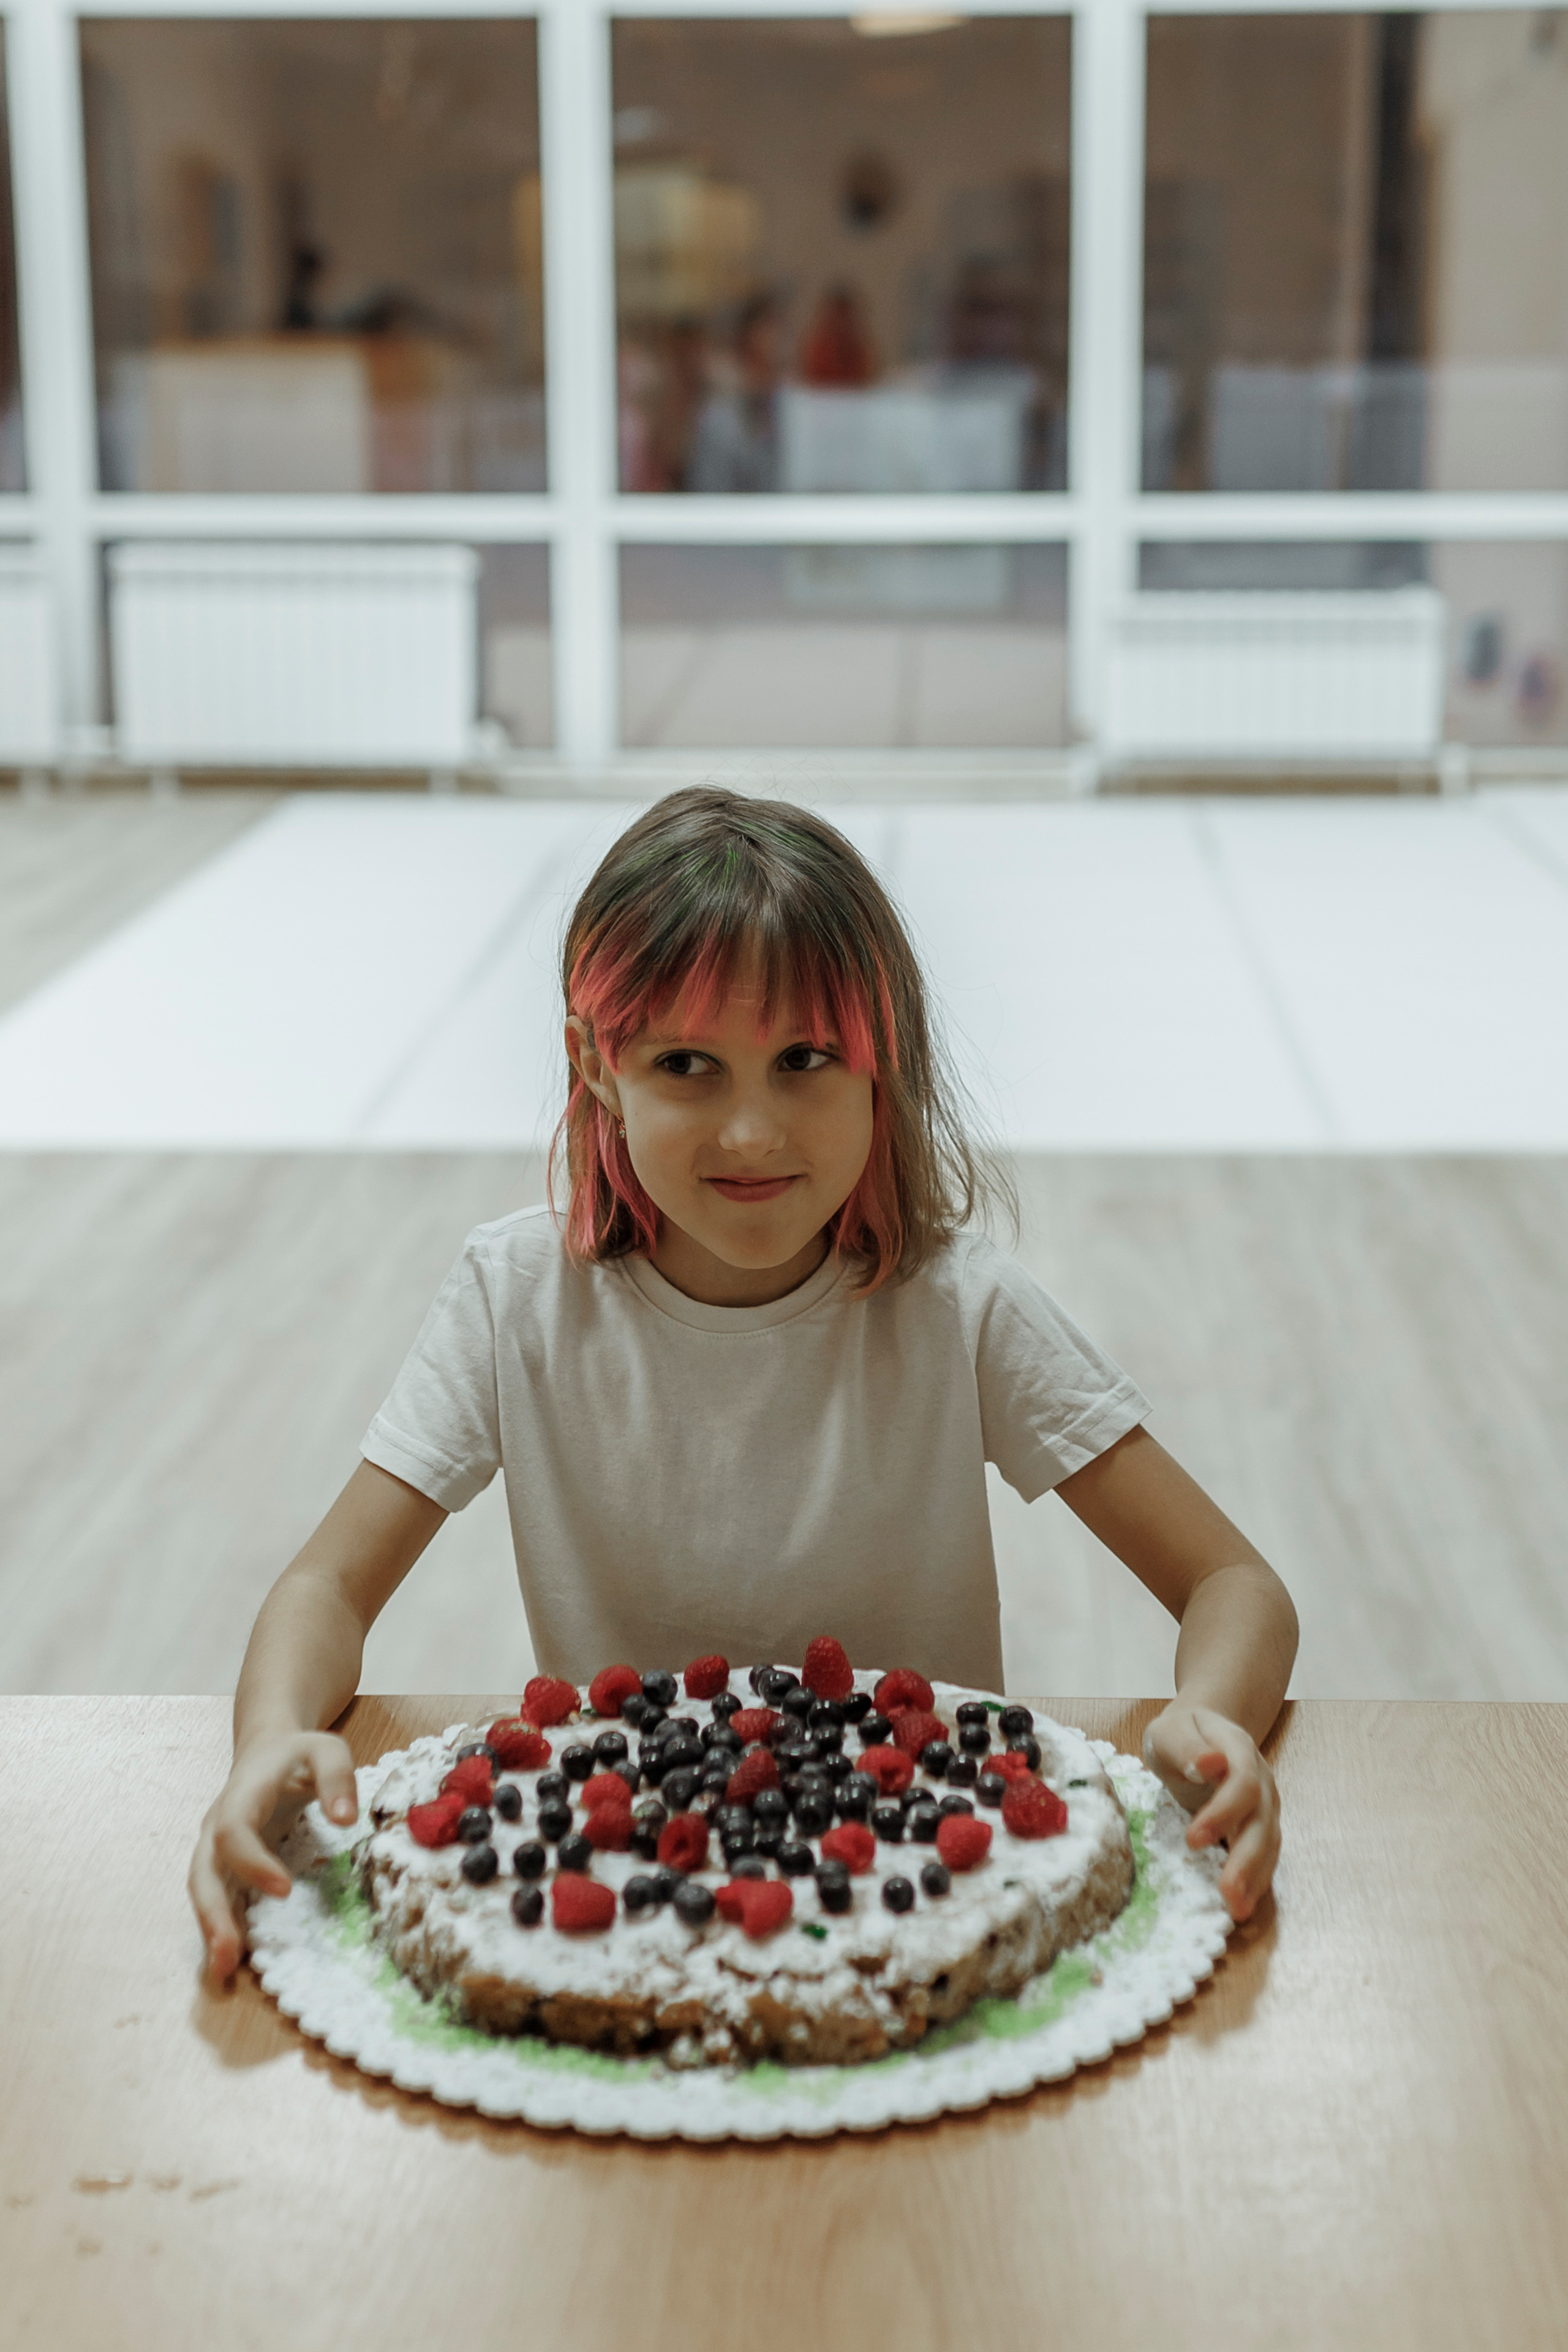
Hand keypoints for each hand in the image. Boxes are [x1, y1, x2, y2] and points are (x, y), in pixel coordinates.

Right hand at [188, 1729, 357, 1982]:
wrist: (268, 1752)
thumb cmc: (299, 1754)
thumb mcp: (326, 1749)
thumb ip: (338, 1776)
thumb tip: (346, 1819)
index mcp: (241, 1794)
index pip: (233, 1831)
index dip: (252, 1862)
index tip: (284, 1890)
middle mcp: (217, 1825)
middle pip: (204, 1872)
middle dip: (212, 1914)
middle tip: (228, 1956)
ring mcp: (216, 1849)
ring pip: (204, 1892)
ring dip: (211, 1930)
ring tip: (224, 1972)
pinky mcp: (225, 1866)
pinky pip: (218, 1899)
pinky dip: (221, 1928)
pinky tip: (233, 1961)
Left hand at [1141, 1702, 1279, 1923]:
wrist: (1203, 1729)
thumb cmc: (1182, 1732)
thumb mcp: (1172, 1730)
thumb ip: (1188, 1747)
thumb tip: (1210, 1764)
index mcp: (1239, 1750)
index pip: (1242, 1783)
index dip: (1223, 1812)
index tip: (1193, 1839)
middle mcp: (1260, 1781)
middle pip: (1261, 1821)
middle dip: (1246, 1860)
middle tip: (1228, 1893)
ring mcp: (1264, 1806)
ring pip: (1268, 1844)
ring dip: (1255, 1878)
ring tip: (1237, 1910)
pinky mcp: (1258, 1827)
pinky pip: (1263, 1856)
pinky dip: (1255, 1881)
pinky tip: (1241, 1904)